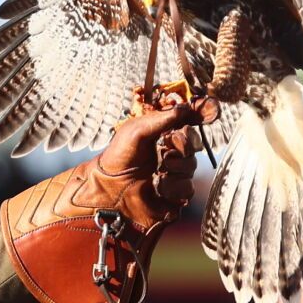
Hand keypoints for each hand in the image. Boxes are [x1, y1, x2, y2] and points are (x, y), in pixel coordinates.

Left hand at [97, 100, 200, 228]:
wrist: (109, 189)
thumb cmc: (118, 157)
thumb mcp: (138, 130)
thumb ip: (164, 118)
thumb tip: (188, 107)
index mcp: (161, 137)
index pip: (187, 127)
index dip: (192, 126)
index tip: (192, 124)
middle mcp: (169, 154)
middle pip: (194, 146)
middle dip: (182, 148)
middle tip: (165, 150)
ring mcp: (172, 175)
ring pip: (191, 168)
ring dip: (176, 168)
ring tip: (158, 171)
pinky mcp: (173, 195)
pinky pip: (187, 189)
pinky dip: (173, 186)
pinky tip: (158, 186)